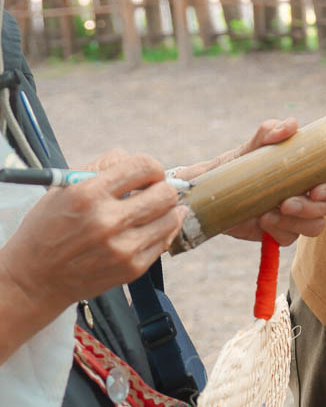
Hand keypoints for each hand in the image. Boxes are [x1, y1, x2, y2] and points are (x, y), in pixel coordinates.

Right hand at [0, 153, 184, 313]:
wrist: (34, 280)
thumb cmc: (49, 228)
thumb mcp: (65, 187)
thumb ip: (105, 166)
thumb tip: (143, 164)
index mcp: (88, 194)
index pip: (144, 166)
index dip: (152, 168)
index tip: (148, 175)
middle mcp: (107, 221)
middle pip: (166, 193)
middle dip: (162, 189)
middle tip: (152, 193)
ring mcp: (122, 248)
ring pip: (172, 218)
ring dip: (167, 211)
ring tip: (153, 210)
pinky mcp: (131, 268)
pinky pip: (165, 241)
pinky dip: (161, 232)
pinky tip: (148, 228)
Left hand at [179, 119, 325, 245]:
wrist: (216, 189)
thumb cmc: (242, 162)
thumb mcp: (254, 143)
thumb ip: (271, 130)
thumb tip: (291, 125)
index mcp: (312, 171)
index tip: (315, 191)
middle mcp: (309, 193)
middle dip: (311, 208)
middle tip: (285, 203)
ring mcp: (297, 214)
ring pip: (314, 226)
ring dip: (295, 222)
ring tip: (269, 215)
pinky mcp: (281, 230)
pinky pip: (290, 238)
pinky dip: (278, 231)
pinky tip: (262, 221)